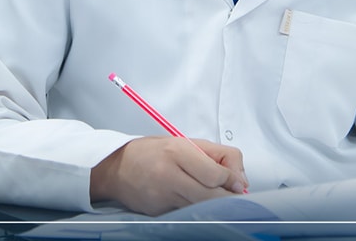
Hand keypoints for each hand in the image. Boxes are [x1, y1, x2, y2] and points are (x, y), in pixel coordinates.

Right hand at [90, 136, 247, 215]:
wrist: (116, 168)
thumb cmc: (154, 152)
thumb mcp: (185, 142)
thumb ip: (216, 156)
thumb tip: (239, 179)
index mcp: (177, 152)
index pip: (214, 174)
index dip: (231, 179)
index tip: (236, 181)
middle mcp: (168, 175)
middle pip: (210, 196)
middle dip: (226, 197)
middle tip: (232, 194)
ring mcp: (162, 197)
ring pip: (200, 207)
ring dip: (213, 204)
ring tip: (213, 194)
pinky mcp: (158, 212)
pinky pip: (186, 213)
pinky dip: (196, 208)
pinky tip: (192, 200)